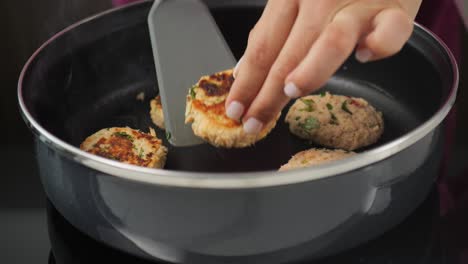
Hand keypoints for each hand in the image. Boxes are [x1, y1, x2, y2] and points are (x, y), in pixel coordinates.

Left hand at [225, 0, 421, 133]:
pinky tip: (364, 57)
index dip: (246, 82)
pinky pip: (390, 31)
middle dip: (267, 94)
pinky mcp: (395, 9)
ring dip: (309, 71)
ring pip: (330, 42)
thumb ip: (270, 32)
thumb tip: (242, 71)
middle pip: (288, 53)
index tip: (234, 109)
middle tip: (253, 123)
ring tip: (291, 93)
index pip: (262, 47)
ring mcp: (358, 4)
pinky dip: (378, 45)